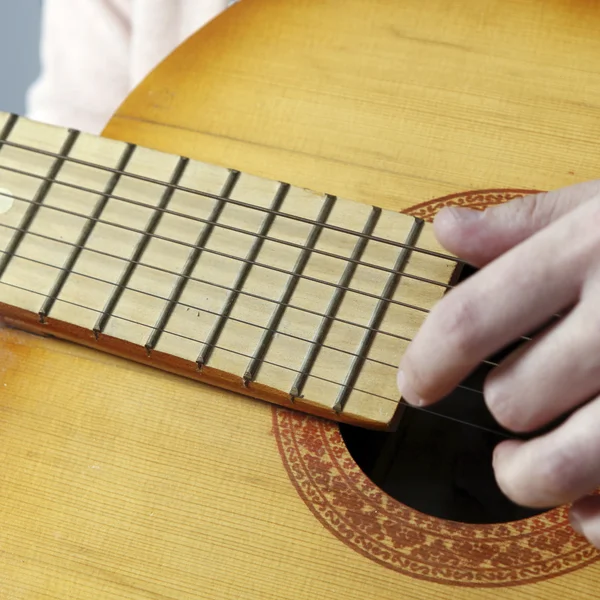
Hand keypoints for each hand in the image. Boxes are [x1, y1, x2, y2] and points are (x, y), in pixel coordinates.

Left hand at [397, 180, 599, 545]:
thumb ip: (528, 221)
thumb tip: (447, 230)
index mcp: (595, 251)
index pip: (470, 320)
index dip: (425, 360)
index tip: (414, 384)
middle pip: (512, 400)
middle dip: (505, 406)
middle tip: (518, 400)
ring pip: (556, 468)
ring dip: (528, 473)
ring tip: (526, 461)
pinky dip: (595, 517)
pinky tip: (589, 500)